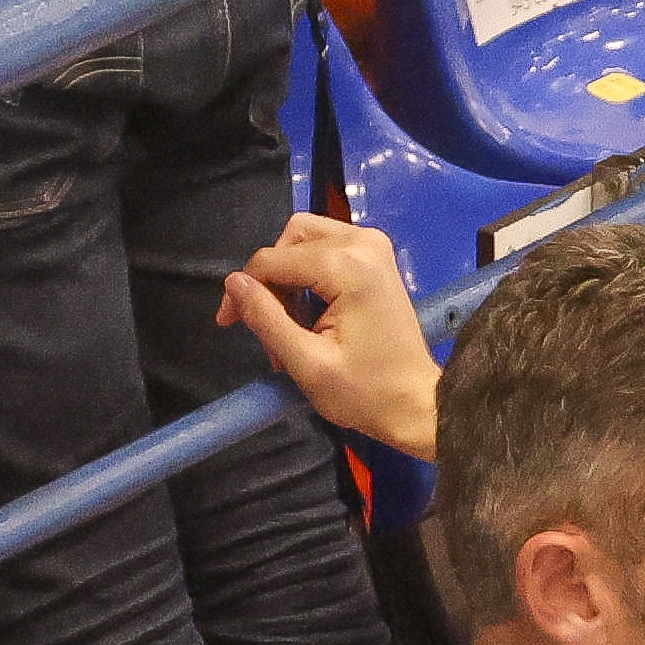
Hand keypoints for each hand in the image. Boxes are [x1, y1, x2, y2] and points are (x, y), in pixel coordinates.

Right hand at [219, 213, 441, 460]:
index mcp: (348, 265)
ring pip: (304, 241)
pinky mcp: (376, 258)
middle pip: (289, 239)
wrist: (417, 405)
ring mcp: (374, 247)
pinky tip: (307, 315)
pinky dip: (307, 276)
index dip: (244, 291)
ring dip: (287, 278)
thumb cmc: (366, 394)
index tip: (228, 323)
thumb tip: (233, 282)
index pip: (273, 260)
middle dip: (270, 280)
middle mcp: (364, 243)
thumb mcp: (306, 363)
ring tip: (288, 326)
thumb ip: (265, 318)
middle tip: (267, 326)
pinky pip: (325, 250)